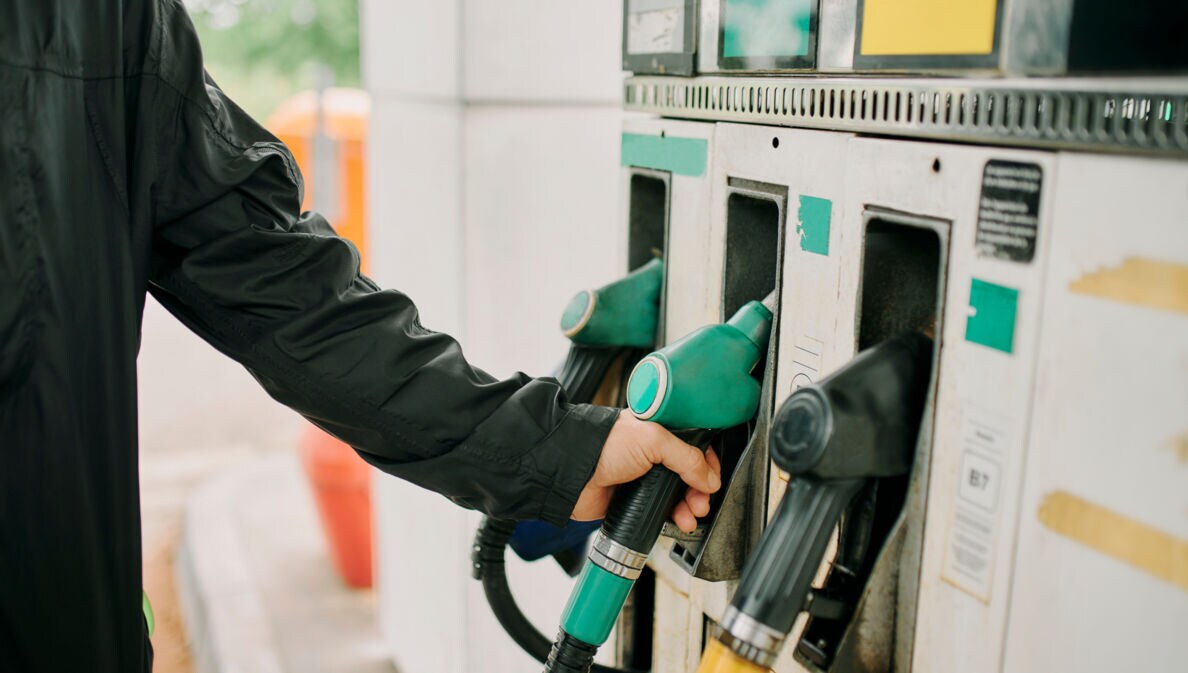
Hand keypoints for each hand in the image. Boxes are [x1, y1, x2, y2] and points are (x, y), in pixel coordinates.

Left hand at [572, 410, 721, 532]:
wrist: (571, 474)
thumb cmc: (601, 445)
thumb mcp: (652, 440)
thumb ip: (685, 456)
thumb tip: (709, 478)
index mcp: (658, 430)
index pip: (694, 444)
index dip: (707, 460)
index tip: (713, 476)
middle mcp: (653, 453)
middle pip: (690, 472)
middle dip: (701, 488)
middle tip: (702, 499)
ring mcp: (644, 477)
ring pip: (678, 494)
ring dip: (691, 505)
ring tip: (692, 513)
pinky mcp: (636, 499)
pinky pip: (663, 510)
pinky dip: (675, 517)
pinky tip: (680, 521)